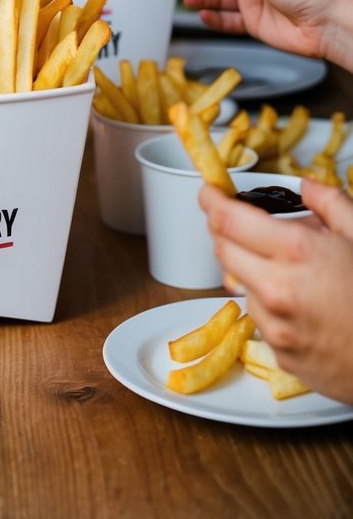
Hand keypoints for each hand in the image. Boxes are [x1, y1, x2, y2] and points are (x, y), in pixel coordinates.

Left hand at [201, 180, 352, 402]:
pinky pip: (258, 317)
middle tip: (240, 222)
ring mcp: (275, 325)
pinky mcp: (279, 353)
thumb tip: (307, 186)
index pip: (228, 219)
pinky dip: (268, 303)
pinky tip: (298, 303)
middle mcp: (276, 289)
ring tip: (288, 270)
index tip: (208, 192)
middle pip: (222, 249)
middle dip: (225, 231)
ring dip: (250, 269)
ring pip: (239, 285)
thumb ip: (331, 203)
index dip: (211, 201)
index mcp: (296, 252)